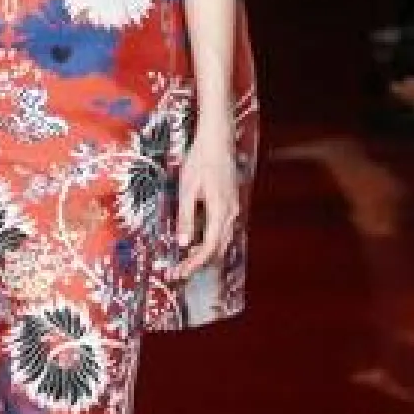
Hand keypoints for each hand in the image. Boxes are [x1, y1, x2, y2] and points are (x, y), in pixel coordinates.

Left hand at [173, 125, 237, 280]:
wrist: (217, 140)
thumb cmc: (200, 161)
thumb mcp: (187, 189)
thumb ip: (186, 217)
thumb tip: (183, 243)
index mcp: (221, 211)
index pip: (210, 247)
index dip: (195, 263)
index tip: (181, 272)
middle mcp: (231, 213)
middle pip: (218, 248)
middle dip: (199, 263)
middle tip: (180, 272)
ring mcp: (233, 208)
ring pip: (222, 241)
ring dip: (206, 254)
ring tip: (186, 262)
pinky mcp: (231, 204)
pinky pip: (223, 230)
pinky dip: (212, 242)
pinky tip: (199, 243)